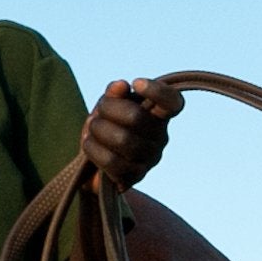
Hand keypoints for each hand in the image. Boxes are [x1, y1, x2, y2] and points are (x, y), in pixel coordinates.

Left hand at [78, 77, 175, 191]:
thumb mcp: (107, 106)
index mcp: (159, 116)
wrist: (93, 167)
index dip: (158, 91)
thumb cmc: (106, 128)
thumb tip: (121, 86)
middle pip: (136, 117)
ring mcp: (149, 159)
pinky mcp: (134, 177)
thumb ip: (113, 93)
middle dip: (108, 109)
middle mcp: (160, 138)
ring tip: (91, 128)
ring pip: (123, 140)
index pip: (173, 102)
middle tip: (97, 111)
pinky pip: (112, 161)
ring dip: (99, 130)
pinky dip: (94, 149)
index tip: (136, 83)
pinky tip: (88, 143)